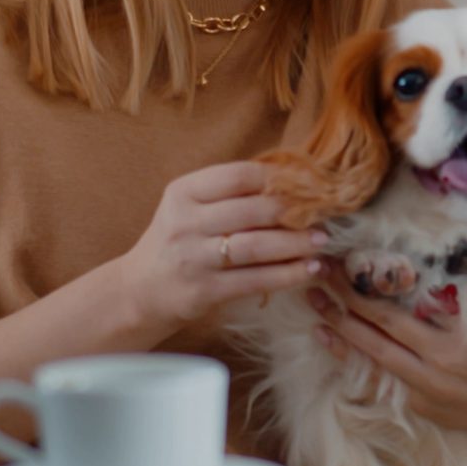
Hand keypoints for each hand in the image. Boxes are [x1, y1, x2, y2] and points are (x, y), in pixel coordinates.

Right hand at [113, 161, 327, 337]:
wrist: (140, 290)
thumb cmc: (179, 241)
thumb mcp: (191, 207)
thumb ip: (230, 192)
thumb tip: (294, 177)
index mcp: (183, 192)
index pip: (238, 175)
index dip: (279, 177)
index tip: (310, 182)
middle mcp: (185, 222)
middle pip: (252, 210)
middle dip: (295, 211)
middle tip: (326, 213)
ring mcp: (194, 258)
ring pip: (256, 246)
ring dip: (296, 243)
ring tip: (322, 241)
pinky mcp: (204, 290)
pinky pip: (255, 280)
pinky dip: (288, 274)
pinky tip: (310, 270)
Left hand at [305, 282, 466, 442]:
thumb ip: (456, 305)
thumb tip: (416, 277)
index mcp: (453, 345)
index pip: (392, 315)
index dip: (360, 291)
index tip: (339, 266)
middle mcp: (435, 373)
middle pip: (374, 336)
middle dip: (341, 306)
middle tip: (315, 281)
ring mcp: (427, 395)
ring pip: (373, 362)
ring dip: (342, 335)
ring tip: (316, 312)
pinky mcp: (426, 410)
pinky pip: (388, 381)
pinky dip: (361, 362)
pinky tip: (339, 346)